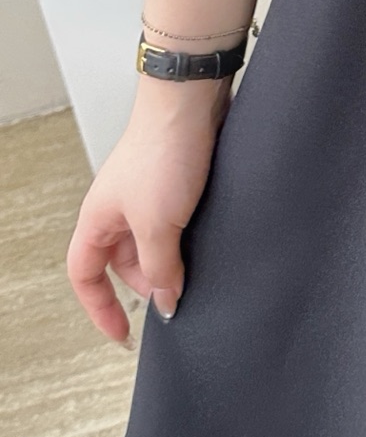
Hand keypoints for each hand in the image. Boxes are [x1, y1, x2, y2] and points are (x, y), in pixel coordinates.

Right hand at [66, 78, 229, 340]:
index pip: (85, 276)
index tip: (123, 334)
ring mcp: (146, 194)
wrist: (191, 102)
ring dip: (171, 260)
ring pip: (152, 243)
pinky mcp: (175, 182)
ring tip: (197, 269)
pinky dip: (187, 238)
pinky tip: (208, 242)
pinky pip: (175, 223)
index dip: (99, 308)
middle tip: (177, 296)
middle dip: (148, 283)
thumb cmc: (162, 152)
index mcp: (96, 220)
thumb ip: (159, 268)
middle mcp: (117, 209)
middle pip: (123, 263)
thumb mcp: (157, 225)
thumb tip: (164, 301)